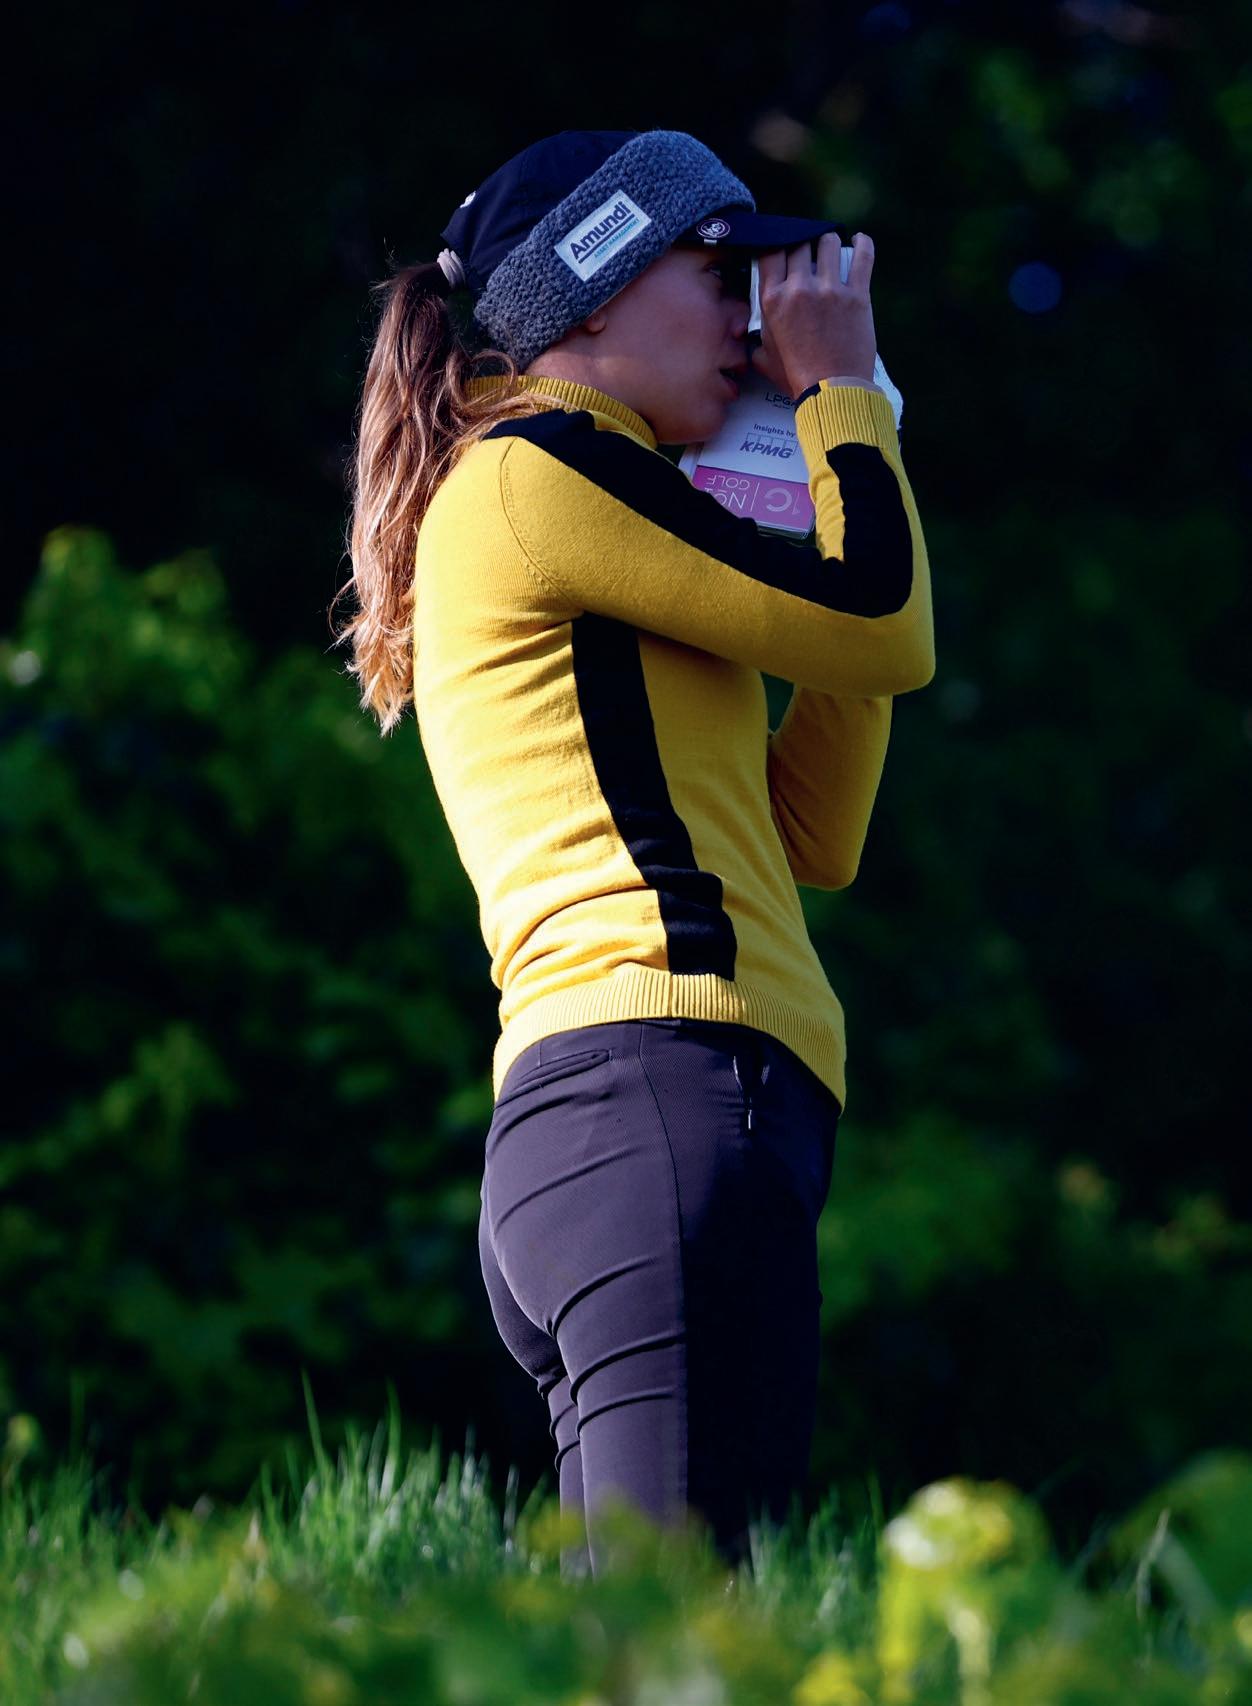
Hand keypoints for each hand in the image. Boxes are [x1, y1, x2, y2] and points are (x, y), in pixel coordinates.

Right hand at [749, 231, 877, 398]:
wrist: (832, 391)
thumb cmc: (797, 377)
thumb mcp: (765, 358)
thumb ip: (757, 339)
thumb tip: (752, 334)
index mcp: (773, 300)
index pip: (771, 252)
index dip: (778, 243)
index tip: (784, 247)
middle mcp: (799, 288)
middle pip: (799, 244)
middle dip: (803, 244)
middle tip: (809, 253)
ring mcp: (830, 289)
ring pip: (828, 243)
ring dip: (828, 243)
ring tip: (831, 250)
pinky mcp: (857, 294)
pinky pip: (863, 256)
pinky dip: (862, 244)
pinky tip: (859, 241)